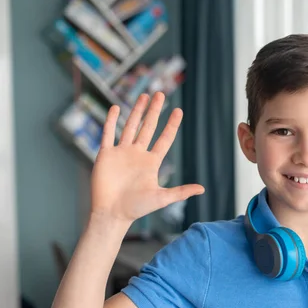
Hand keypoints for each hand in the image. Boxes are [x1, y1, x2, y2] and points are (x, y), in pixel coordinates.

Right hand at [90, 92, 204, 223]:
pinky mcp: (105, 155)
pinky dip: (111, 121)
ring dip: (136, 111)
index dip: (171, 125)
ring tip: (143, 96)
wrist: (112, 213)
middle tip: (160, 94)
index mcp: (151, 162)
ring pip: (130, 127)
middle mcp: (137, 154)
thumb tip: (202, 189)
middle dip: (154, 111)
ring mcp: (121, 153)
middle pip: (147, 127)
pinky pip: (108, 134)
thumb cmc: (137, 208)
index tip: (178, 111)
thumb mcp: (162, 198)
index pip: (164, 139)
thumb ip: (181, 192)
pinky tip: (116, 108)